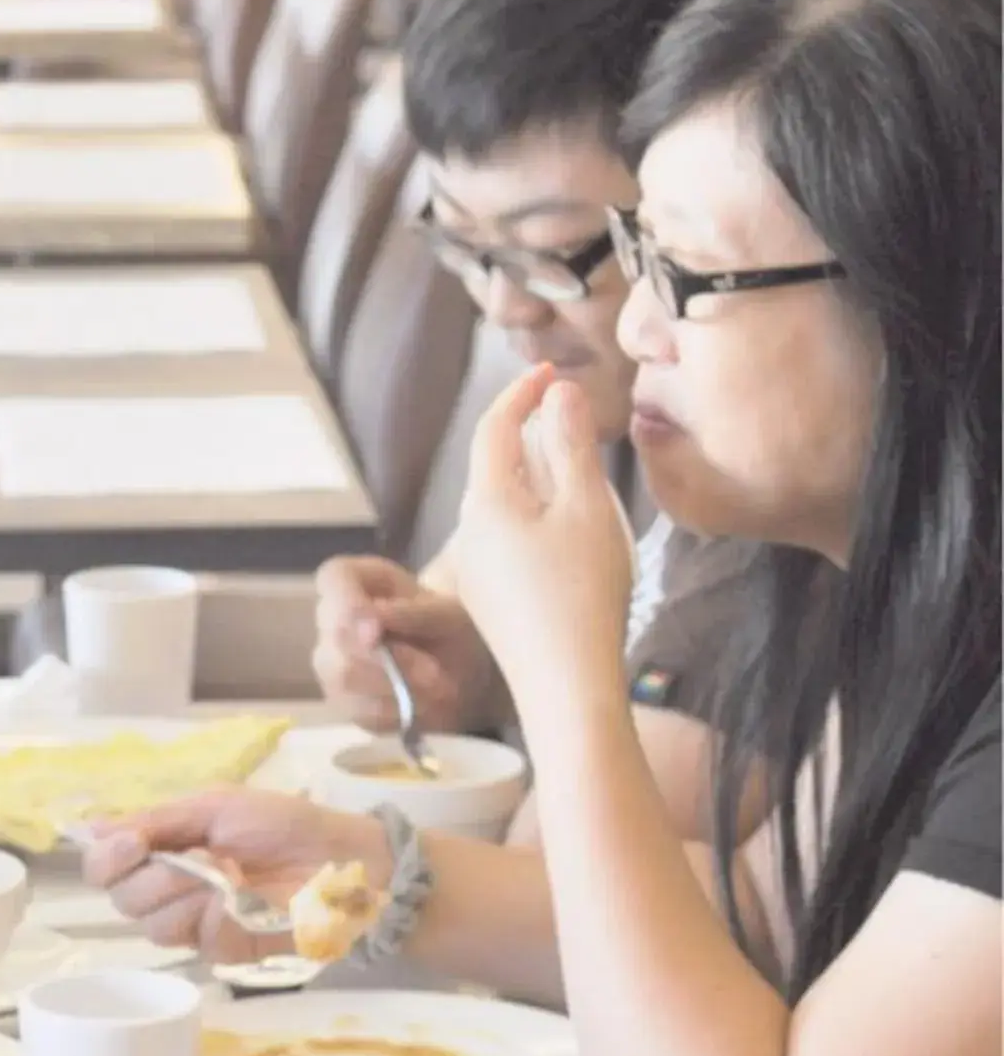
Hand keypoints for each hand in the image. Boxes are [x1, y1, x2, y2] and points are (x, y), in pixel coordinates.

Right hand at [81, 790, 386, 960]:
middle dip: (157, 877)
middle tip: (202, 856)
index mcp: (160, 850)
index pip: (103, 868)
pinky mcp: (223, 950)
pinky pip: (196, 943)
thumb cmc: (282, 824)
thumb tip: (94, 827)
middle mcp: (167, 890)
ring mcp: (193, 924)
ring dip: (189, 896)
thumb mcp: (216, 806)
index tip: (135, 845)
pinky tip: (241, 900)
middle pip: (121, 900)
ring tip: (229, 875)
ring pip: (153, 927)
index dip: (107, 860)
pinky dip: (217, 918)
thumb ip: (156, 820)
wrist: (339, 859)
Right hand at [311, 557, 500, 733]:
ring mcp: (330, 661)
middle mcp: (332, 619)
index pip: (333, 579)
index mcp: (358, 580)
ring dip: (397, 687)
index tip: (377, 632)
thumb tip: (369, 624)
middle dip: (389, 659)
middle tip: (434, 673)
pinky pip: (356, 710)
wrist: (463, 677)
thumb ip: (410, 613)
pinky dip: (396, 710)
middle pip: (337, 637)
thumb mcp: (448, 615)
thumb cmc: (454, 631)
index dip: (347, 605)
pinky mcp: (339, 700)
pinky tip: (421, 704)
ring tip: (438, 689)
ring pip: (343, 678)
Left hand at [448, 368, 634, 712]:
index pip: (495, 428)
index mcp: (487, 502)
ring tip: (579, 475)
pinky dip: (537, 519)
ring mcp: (476, 570)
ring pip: (504, 506)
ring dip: (537, 480)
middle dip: (529, 435)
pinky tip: (569, 535)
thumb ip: (572, 446)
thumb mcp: (587, 508)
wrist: (566, 685)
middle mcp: (470, 533)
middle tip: (567, 414)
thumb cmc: (581, 593)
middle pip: (497, 467)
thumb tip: (558, 395)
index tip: (548, 370)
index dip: (521, 393)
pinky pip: (509, 541)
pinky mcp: (492, 601)